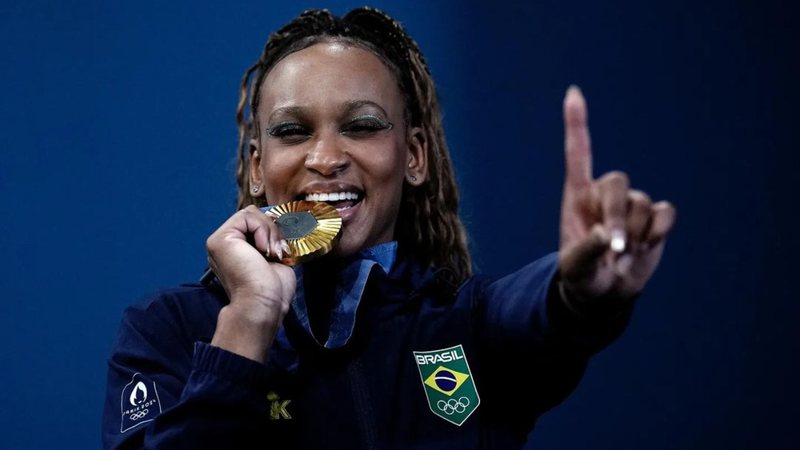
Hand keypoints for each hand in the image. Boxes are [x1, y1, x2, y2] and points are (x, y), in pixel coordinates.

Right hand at [206, 205, 295, 361]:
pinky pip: (247, 216)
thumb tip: (280, 221)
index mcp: (236, 250)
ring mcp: (219, 241)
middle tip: (278, 252)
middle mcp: (225, 245)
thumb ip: (271, 239)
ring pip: (251, 213)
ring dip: (269, 230)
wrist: (263, 304)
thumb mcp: (275, 258)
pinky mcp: (220, 239)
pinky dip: (262, 229)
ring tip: (271, 253)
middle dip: (273, 230)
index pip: (256, 224)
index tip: (282, 250)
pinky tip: (263, 251)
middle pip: (253, 216)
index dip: (273, 230)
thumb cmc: (272, 289)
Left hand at [559, 86, 675, 305]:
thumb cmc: (581, 275)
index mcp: (577, 196)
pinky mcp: (655, 218)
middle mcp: (604, 194)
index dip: (577, 123)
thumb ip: (585, 250)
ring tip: (621, 255)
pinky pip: (664, 213)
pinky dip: (657, 232)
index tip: (573, 92)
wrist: (605, 292)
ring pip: (641, 204)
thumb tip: (605, 235)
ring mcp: (631, 204)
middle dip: (616, 215)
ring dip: (634, 234)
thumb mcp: (574, 268)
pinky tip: (645, 246)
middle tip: (613, 247)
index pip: (578, 154)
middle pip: (617, 182)